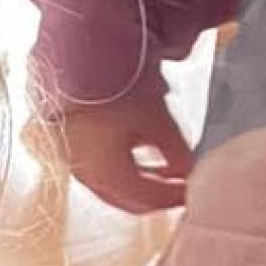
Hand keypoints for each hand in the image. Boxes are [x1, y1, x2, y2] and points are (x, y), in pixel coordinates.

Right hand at [50, 91, 192, 214]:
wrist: (76, 64)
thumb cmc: (114, 92)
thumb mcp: (157, 120)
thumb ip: (177, 153)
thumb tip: (187, 169)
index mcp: (109, 176)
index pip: (148, 201)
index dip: (174, 198)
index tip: (194, 190)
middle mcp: (89, 176)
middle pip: (128, 201)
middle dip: (156, 197)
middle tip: (179, 188)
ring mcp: (76, 163)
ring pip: (113, 189)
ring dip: (139, 184)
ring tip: (161, 170)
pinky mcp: (71, 149)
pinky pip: (100, 172)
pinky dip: (122, 171)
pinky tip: (135, 154)